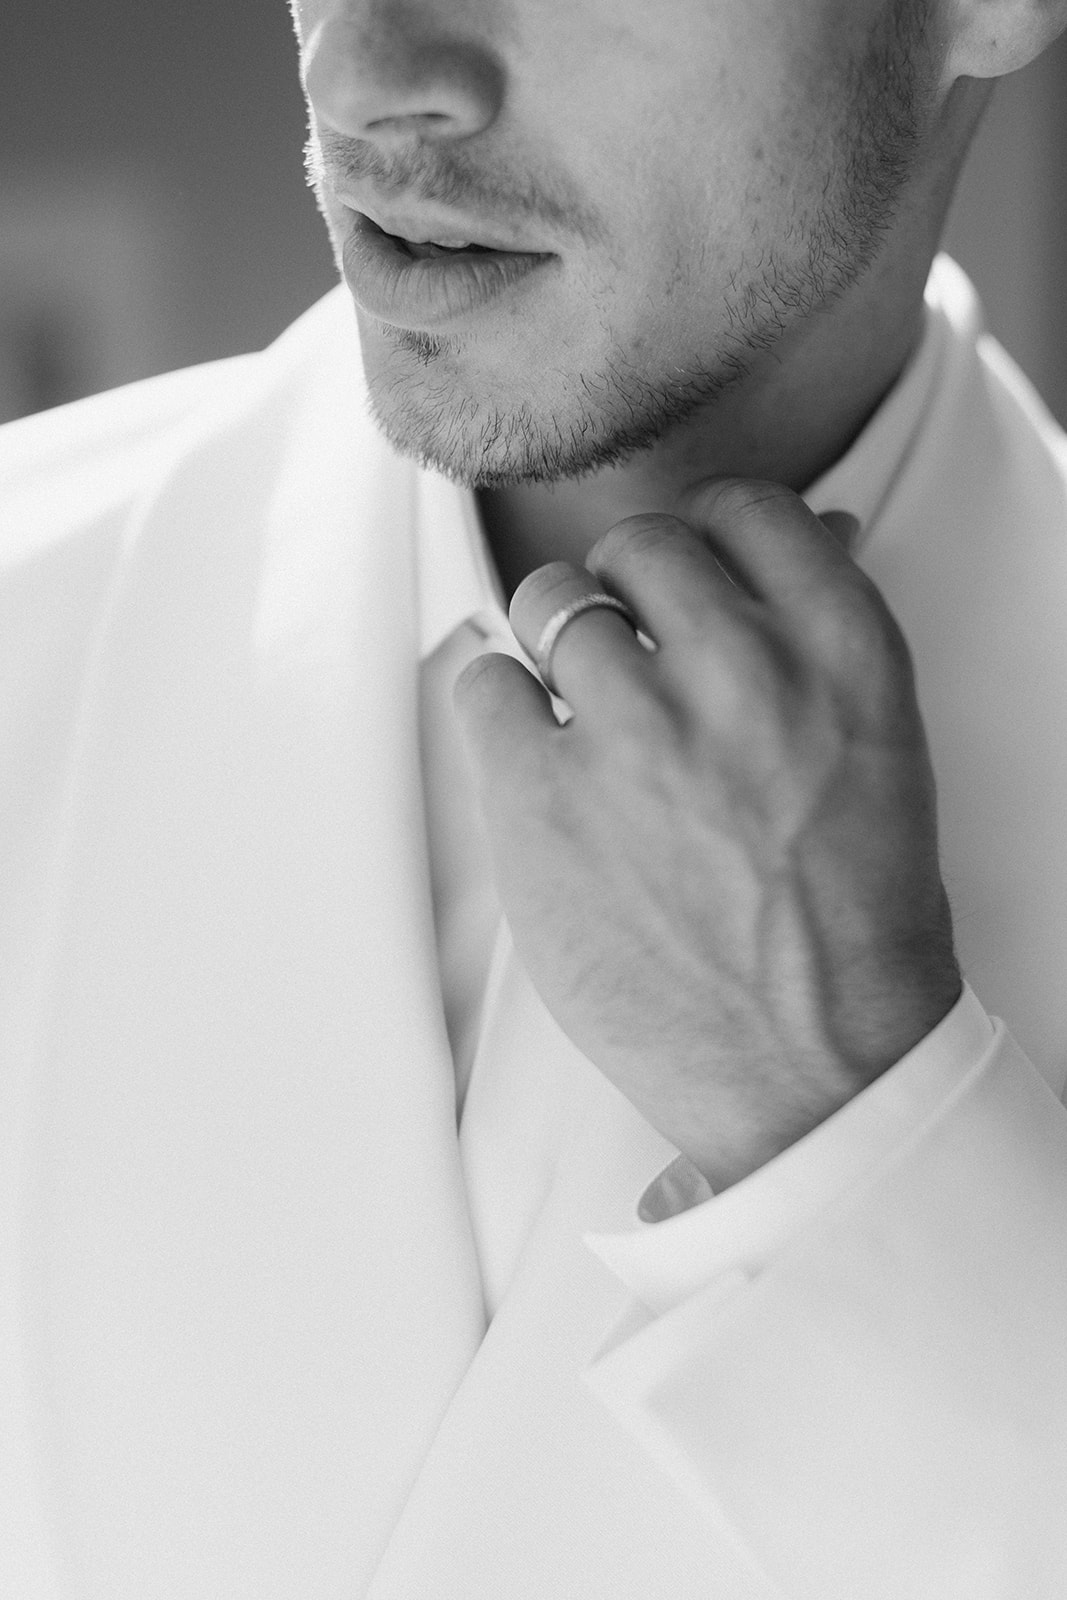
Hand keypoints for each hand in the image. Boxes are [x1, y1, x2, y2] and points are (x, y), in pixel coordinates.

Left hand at [454, 479, 960, 1188]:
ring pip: (552, 602)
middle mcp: (739, 673)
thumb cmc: (852, 925)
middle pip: (640, 545)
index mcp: (841, 655)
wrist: (813, 1069)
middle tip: (626, 645)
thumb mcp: (879, 754)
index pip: (750, 511)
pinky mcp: (542, 801)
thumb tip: (812, 535)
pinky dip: (500, 710)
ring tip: (580, 713)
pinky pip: (485, 686)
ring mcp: (634, 735)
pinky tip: (535, 759)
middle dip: (626, 585)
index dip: (706, 535)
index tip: (685, 572)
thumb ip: (824, 639)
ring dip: (557, 644)